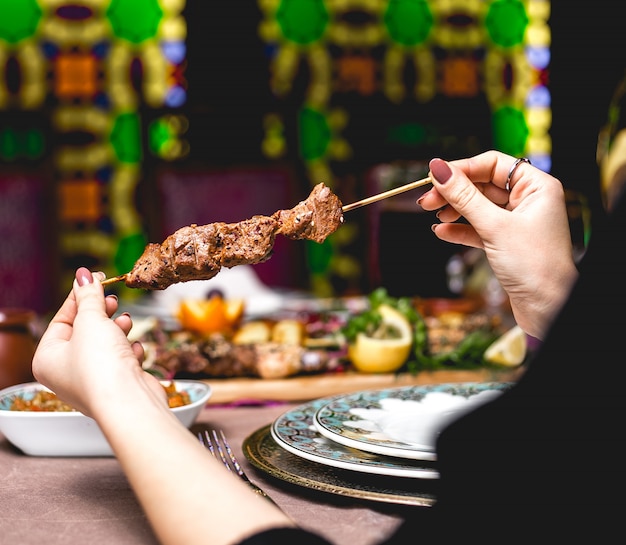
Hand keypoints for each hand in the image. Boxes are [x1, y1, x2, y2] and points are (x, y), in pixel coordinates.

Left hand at [33, 267, 292, 544]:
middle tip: (112, 299)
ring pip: (104, 344)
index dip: (81, 296)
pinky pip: (120, 360)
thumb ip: (89, 296)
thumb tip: (84, 275)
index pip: (62, 319)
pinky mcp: (116, 385)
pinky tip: (134, 348)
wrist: (128, 402)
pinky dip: (128, 350)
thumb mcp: (92, 321)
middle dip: (101, 314)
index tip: (96, 278)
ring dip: (117, 330)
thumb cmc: (101, 366)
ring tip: (124, 322)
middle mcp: (66, 372)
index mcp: (48, 358)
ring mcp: (92, 381)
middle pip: (84, 331)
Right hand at [418, 150, 577, 338]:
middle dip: (453, 192)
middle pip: (482, 184)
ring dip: (454, 210)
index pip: (492, 164)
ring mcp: (516, 222)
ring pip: (478, 207)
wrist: (547, 308)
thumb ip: (464, 196)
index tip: (434, 177)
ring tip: (434, 217)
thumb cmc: (533, 265)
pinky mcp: (506, 242)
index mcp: (536, 187)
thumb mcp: (494, 226)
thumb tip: (438, 169)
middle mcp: (528, 200)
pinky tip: (442, 232)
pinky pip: (478, 228)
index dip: (462, 169)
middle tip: (426, 201)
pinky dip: (460, 230)